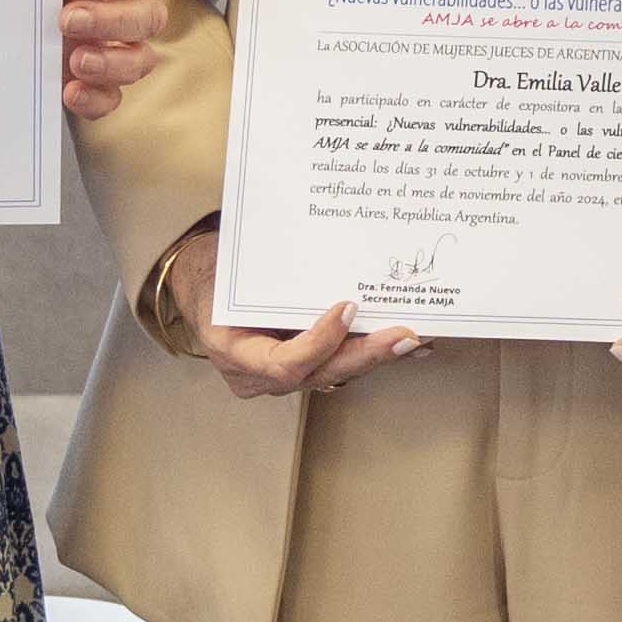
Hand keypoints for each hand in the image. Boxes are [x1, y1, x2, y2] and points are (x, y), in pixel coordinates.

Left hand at [51, 0, 167, 121]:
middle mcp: (118, 4)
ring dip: (112, 62)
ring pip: (141, 59)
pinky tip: (69, 91)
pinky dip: (95, 98)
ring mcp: (110, 46)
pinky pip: (111, 96)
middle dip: (110, 20)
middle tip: (67, 20)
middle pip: (148, 14)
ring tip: (75, 60)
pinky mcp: (92, 81)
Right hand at [159, 222, 424, 403]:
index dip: (320, 342)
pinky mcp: (300, 369)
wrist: (204, 283)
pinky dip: (371, 354)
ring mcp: (278, 378)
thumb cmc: (218, 270)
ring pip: (335, 374)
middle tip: (404, 335)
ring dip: (378, 355)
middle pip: (319, 374)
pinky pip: (337, 366)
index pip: (283, 363)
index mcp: (232, 350)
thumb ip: (268, 270)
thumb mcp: (231, 267)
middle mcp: (256, 375)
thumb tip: (322, 242)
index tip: (348, 307)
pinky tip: (408, 346)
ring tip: (416, 338)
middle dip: (366, 355)